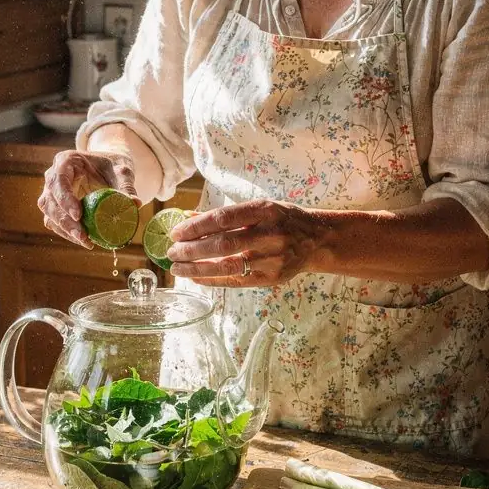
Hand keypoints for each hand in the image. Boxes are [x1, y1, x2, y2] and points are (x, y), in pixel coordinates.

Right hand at [37, 150, 138, 246]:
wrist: (108, 168)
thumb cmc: (113, 166)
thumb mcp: (122, 171)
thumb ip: (127, 185)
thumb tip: (135, 204)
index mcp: (66, 161)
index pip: (59, 180)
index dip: (65, 199)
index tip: (78, 215)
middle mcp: (54, 176)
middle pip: (49, 200)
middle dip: (65, 221)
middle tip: (83, 236)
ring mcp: (52, 192)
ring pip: (49, 214)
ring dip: (65, 230)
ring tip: (86, 241)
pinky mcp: (55, 207)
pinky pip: (54, 222)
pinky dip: (67, 233)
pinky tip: (84, 240)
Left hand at [167, 199, 319, 286]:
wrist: (317, 240)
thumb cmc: (282, 220)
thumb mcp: (259, 208)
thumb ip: (226, 214)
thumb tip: (187, 216)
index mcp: (265, 210)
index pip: (224, 218)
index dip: (196, 226)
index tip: (176, 232)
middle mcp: (270, 234)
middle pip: (224, 244)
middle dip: (192, 249)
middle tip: (172, 252)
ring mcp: (272, 259)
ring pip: (228, 266)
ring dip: (197, 268)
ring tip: (177, 268)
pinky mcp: (271, 279)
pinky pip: (236, 281)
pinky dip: (212, 280)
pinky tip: (195, 277)